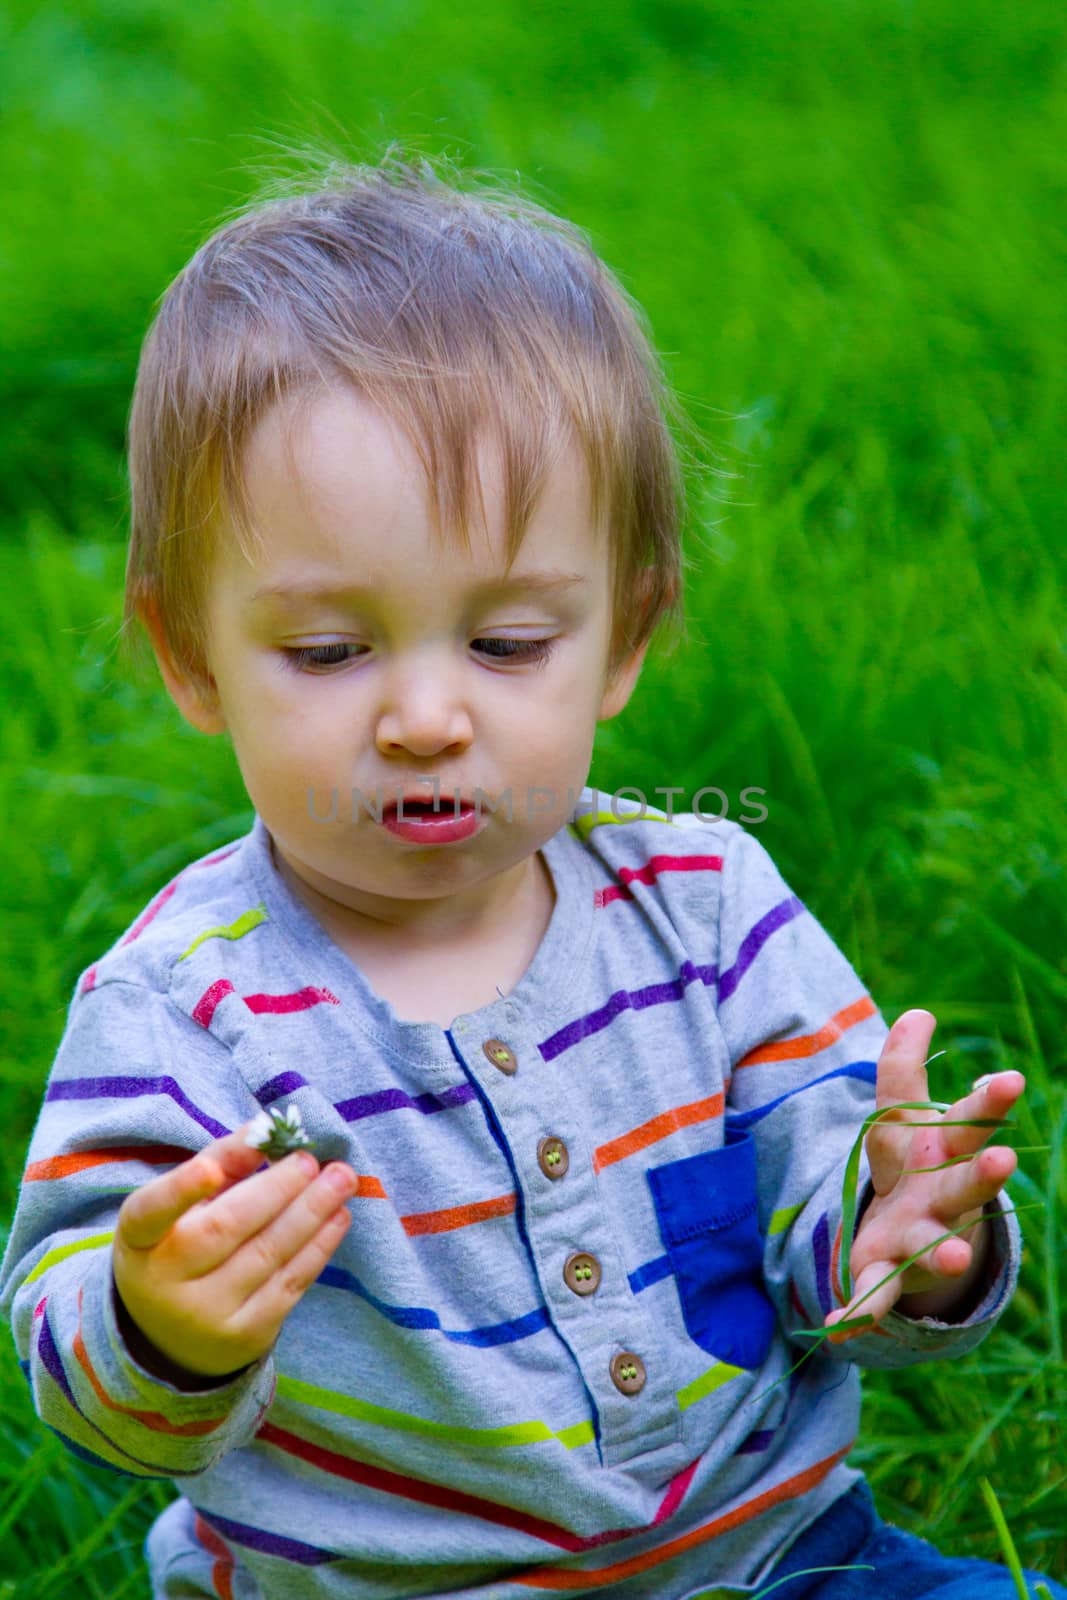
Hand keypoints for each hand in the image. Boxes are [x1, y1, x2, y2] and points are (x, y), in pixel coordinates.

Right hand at [112, 1120, 358, 1377]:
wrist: (178, 1337)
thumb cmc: (182, 1245)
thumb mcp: (183, 1205)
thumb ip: (221, 1162)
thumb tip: (266, 1130)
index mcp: (140, 1239)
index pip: (151, 1212)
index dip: (181, 1190)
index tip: (210, 1168)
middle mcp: (166, 1282)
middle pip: (226, 1228)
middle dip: (276, 1189)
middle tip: (310, 1159)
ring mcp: (207, 1314)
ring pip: (267, 1254)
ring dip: (312, 1212)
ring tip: (342, 1179)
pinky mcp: (247, 1335)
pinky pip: (290, 1284)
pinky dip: (319, 1246)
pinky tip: (338, 1216)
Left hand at [824, 1009, 1023, 1340]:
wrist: (916, 1239)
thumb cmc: (915, 1165)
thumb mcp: (904, 1116)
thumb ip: (903, 1067)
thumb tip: (919, 1013)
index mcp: (948, 1152)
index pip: (971, 1121)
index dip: (989, 1101)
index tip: (1012, 1081)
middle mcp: (945, 1198)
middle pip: (965, 1183)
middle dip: (983, 1173)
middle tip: (1003, 1161)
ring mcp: (922, 1238)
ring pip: (934, 1244)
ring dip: (944, 1250)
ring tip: (953, 1253)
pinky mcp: (889, 1272)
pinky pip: (876, 1292)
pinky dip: (861, 1310)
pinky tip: (839, 1325)